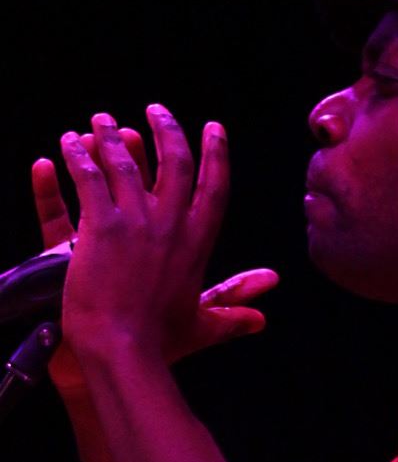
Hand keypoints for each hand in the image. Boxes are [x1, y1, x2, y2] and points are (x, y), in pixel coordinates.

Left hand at [32, 115, 278, 394]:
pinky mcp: (101, 227)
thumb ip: (233, 313)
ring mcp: (137, 224)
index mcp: (197, 245)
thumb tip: (263, 318)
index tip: (214, 129)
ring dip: (113, 137)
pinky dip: (78, 157)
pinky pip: (90, 179)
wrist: (124, 351)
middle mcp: (172, 227)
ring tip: (104, 120)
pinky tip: (69, 143)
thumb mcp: (202, 326)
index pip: (214, 188)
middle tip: (157, 111)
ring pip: (127, 164)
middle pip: (175, 164)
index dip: (216, 155)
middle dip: (167, 131)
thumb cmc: (161, 344)